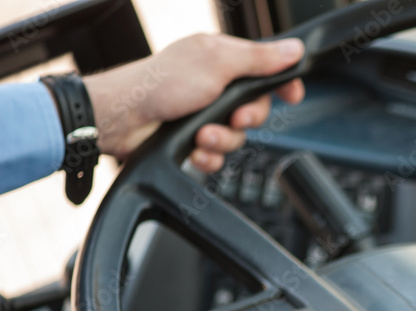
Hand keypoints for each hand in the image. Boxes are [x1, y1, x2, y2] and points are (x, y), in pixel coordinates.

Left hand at [83, 34, 306, 171]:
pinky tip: (194, 151)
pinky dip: (207, 157)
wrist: (121, 120)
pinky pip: (217, 156)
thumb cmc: (159, 85)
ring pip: (237, 137)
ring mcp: (204, 113)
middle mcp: (215, 85)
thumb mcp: (217, 63)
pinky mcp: (192, 138)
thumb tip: (294, 49)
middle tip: (233, 118)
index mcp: (222, 59)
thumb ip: (259, 59)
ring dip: (222, 141)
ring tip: (201, 136)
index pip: (267, 70)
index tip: (292, 96)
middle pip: (256, 110)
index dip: (282, 84)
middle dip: (245, 120)